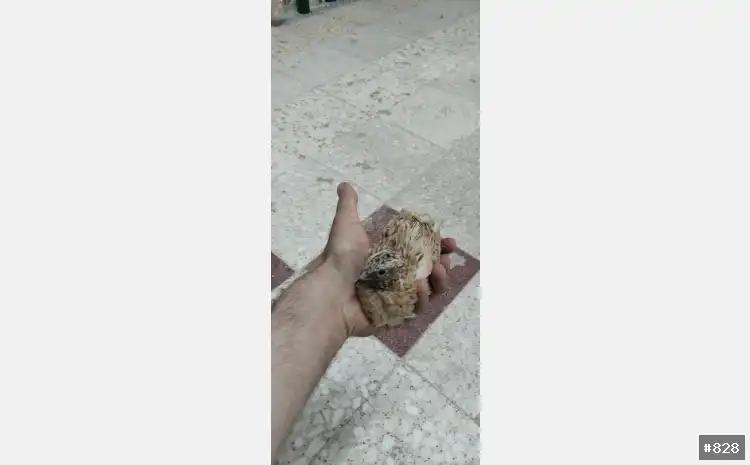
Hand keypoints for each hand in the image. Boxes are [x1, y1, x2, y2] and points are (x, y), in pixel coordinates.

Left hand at [321, 182, 455, 336]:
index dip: (437, 246)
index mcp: (388, 257)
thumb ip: (349, 206)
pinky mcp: (393, 315)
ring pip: (426, 292)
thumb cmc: (341, 258)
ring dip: (438, 282)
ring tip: (438, 271)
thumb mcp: (346, 226)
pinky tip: (420, 287)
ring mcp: (395, 298)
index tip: (449, 242)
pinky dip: (421, 299)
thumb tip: (344, 184)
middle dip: (442, 266)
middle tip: (446, 260)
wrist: (330, 291)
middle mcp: (394, 277)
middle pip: (428, 273)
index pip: (420, 251)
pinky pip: (414, 309)